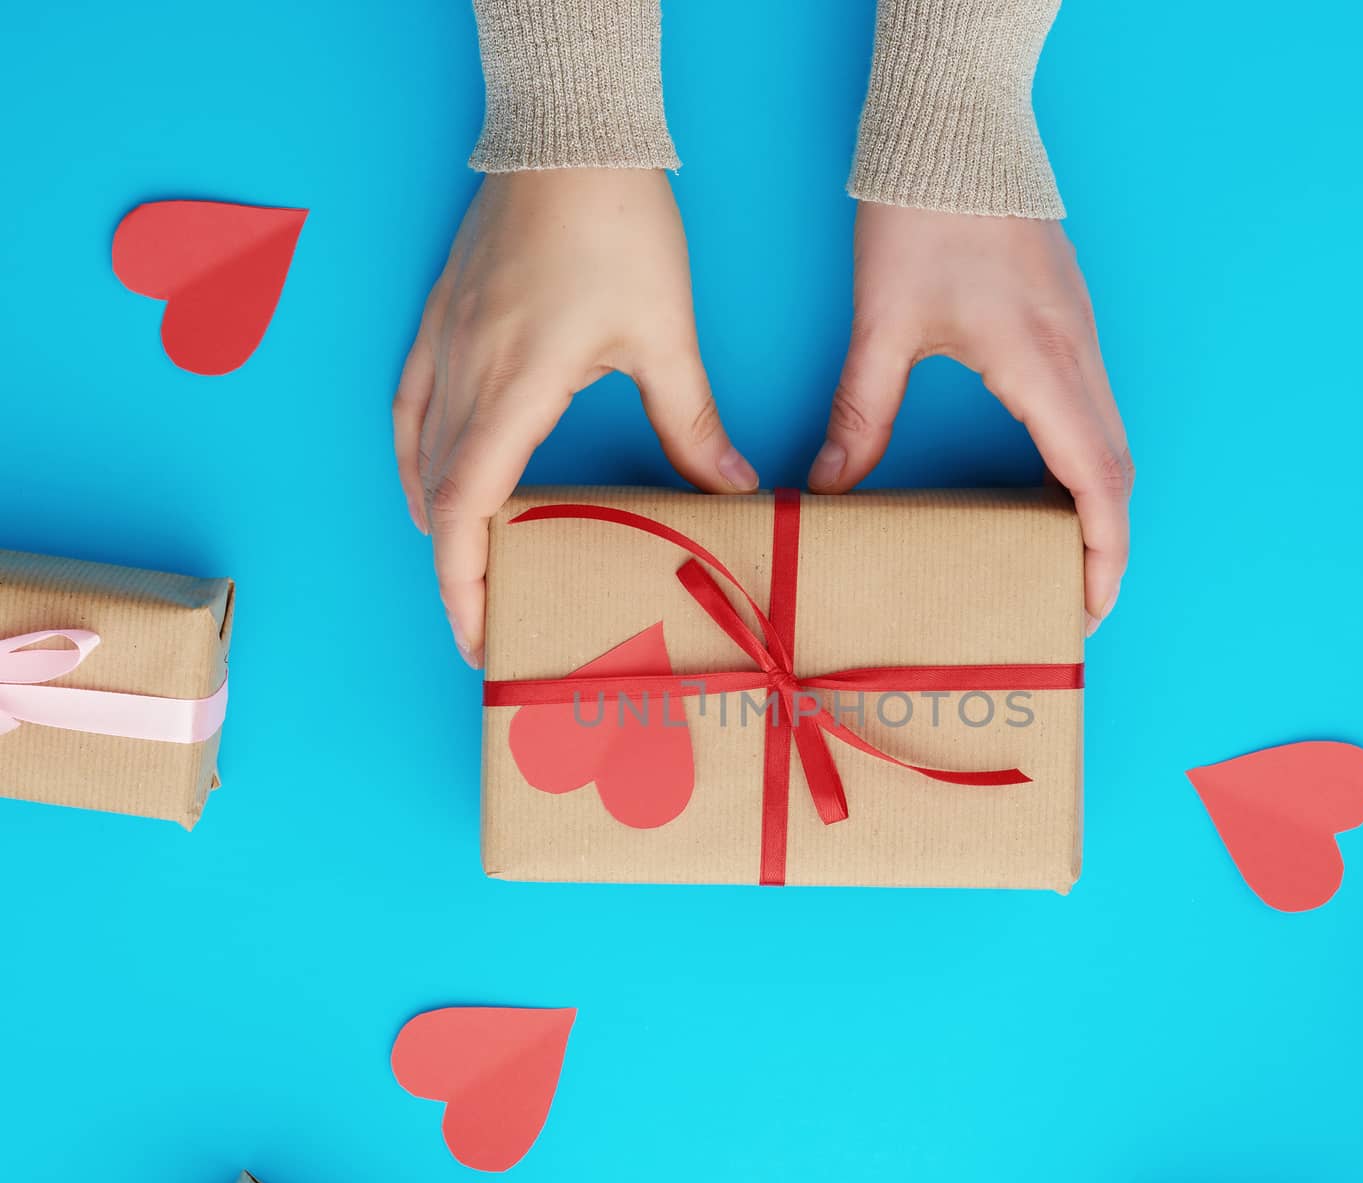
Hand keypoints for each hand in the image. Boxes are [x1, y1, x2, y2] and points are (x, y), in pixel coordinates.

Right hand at [393, 169, 755, 667]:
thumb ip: (689, 421)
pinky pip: (407, 408)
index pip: (466, 510)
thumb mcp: (664, 334)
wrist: (568, 138)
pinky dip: (417, 460)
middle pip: (439, 500)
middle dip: (458, 573)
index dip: (464, 585)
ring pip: (420, 458)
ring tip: (469, 569)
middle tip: (493, 623)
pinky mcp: (439, 321)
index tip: (482, 638)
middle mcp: (463, 374)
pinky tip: (431, 484)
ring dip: (437, 522)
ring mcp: (441, 345)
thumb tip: (729, 488)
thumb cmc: (616, 226)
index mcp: (513, 387)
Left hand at [810, 203, 1132, 632]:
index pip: (1095, 481)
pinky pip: (1094, 408)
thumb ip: (862, 411)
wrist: (956, 129)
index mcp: (1043, 365)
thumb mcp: (884, 322)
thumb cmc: (925, 216)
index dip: (1100, 551)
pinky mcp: (1068, 321)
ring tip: (1065, 558)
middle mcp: (1077, 355)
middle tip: (1075, 601)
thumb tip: (830, 484)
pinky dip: (1087, 462)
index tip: (1090, 605)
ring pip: (1111, 440)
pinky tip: (1051, 484)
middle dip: (1105, 543)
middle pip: (1116, 471)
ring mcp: (1080, 336)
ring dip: (1098, 504)